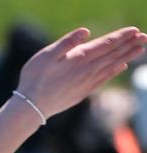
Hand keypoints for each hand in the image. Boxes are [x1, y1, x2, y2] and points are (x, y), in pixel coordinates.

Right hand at [16, 26, 146, 118]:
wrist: (31, 107)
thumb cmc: (34, 78)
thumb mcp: (45, 55)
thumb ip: (66, 43)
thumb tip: (86, 31)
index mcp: (79, 58)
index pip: (106, 44)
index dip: (121, 36)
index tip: (135, 30)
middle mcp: (87, 69)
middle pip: (113, 54)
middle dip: (130, 44)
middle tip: (145, 37)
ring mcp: (87, 82)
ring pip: (112, 65)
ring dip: (127, 55)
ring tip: (140, 48)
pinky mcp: (83, 92)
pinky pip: (104, 78)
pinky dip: (115, 70)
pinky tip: (122, 66)